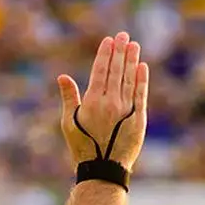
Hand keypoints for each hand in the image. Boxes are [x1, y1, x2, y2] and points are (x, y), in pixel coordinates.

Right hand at [57, 32, 148, 171]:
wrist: (102, 168)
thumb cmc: (82, 147)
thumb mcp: (69, 123)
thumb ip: (69, 98)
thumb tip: (62, 76)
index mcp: (92, 102)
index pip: (100, 72)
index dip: (105, 54)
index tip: (109, 40)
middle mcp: (110, 102)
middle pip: (116, 71)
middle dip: (119, 51)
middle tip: (123, 35)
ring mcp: (126, 108)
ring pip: (129, 78)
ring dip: (131, 60)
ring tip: (133, 45)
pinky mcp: (138, 117)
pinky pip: (140, 93)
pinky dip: (141, 79)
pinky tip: (142, 66)